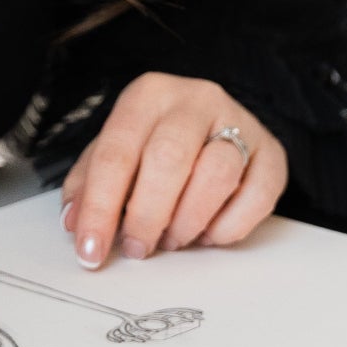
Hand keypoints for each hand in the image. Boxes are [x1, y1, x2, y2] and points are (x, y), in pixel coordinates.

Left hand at [60, 72, 284, 268]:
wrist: (215, 121)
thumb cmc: (156, 142)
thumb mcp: (116, 152)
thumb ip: (90, 184)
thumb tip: (74, 223)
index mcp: (148, 96)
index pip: (116, 153)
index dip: (100, 207)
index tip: (91, 250)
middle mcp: (195, 99)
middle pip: (168, 159)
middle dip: (147, 215)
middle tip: (137, 248)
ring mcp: (239, 121)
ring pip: (216, 174)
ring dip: (188, 221)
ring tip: (173, 239)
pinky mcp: (271, 151)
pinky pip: (258, 194)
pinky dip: (230, 226)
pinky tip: (209, 234)